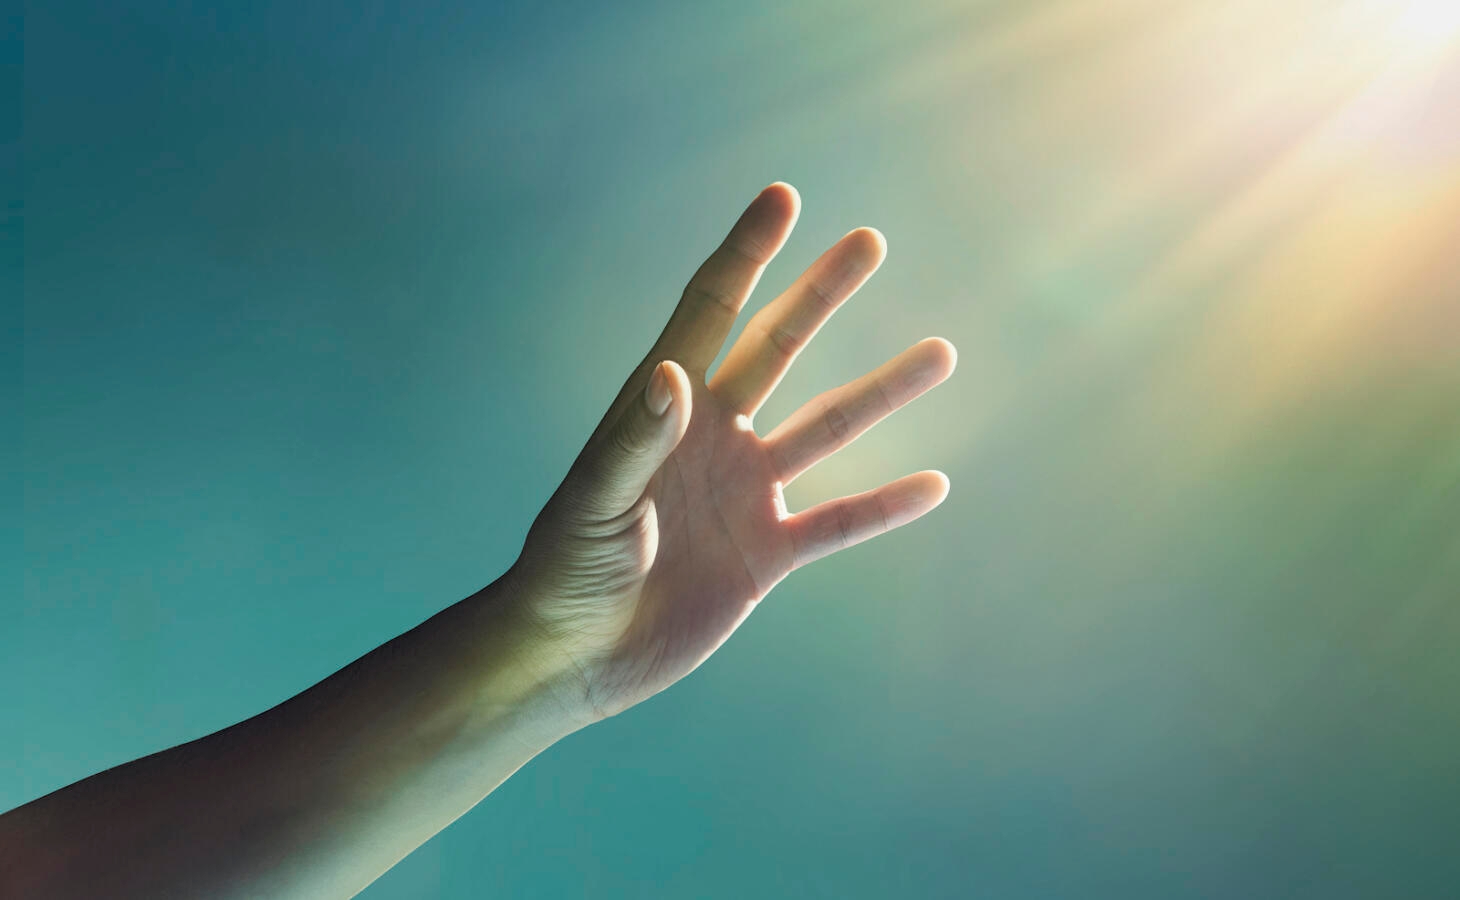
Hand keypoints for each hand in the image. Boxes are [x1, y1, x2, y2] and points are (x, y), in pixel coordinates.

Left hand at [509, 183, 956, 723]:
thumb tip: (676, 371)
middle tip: (869, 242)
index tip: (783, 197)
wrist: (573, 655)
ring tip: (940, 353)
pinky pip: (839, 523)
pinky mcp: (766, 553)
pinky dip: (885, 507)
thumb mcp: (594, 503)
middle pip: (777, 348)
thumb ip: (635, 440)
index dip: (746, 254)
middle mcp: (712, 437)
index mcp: (662, 408)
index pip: (710, 312)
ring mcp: (744, 492)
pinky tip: (934, 485)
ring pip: (827, 428)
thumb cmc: (563, 571)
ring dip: (883, 392)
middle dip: (821, 295)